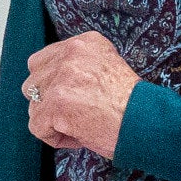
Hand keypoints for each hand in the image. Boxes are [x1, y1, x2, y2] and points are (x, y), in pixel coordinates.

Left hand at [23, 31, 137, 157]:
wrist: (148, 122)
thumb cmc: (132, 104)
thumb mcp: (107, 68)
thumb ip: (78, 67)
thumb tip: (49, 79)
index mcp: (84, 43)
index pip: (43, 61)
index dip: (53, 85)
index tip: (73, 97)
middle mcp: (70, 54)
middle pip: (33, 82)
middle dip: (49, 102)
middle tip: (76, 113)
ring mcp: (60, 79)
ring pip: (34, 105)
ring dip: (53, 120)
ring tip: (82, 124)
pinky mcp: (55, 104)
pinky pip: (37, 126)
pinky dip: (55, 137)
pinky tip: (79, 135)